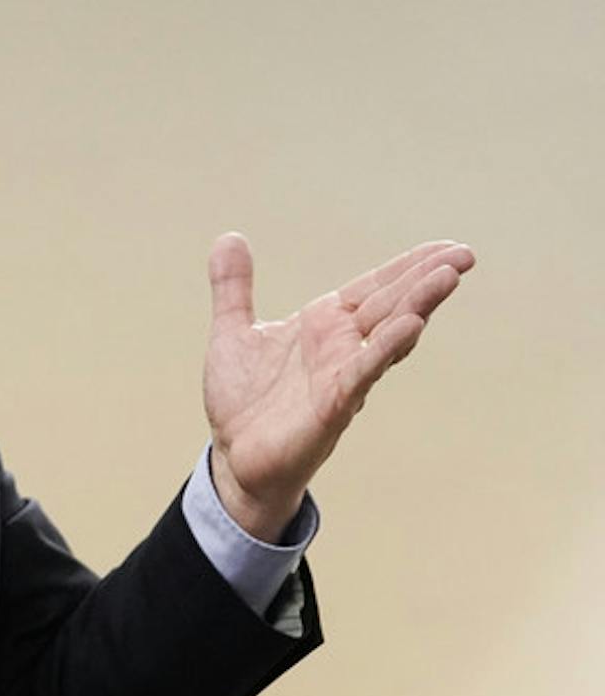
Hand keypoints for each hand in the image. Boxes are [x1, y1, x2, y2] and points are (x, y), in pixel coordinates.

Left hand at [203, 232, 473, 540]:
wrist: (233, 458)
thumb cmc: (242, 400)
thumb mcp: (231, 332)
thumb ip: (233, 288)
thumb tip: (229, 237)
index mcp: (323, 324)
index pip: (375, 287)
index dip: (408, 266)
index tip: (445, 246)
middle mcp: (340, 347)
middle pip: (392, 304)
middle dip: (426, 278)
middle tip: (465, 254)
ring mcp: (341, 376)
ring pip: (387, 335)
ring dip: (417, 305)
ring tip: (447, 277)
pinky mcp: (332, 406)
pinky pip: (363, 373)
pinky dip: (384, 349)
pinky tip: (410, 326)